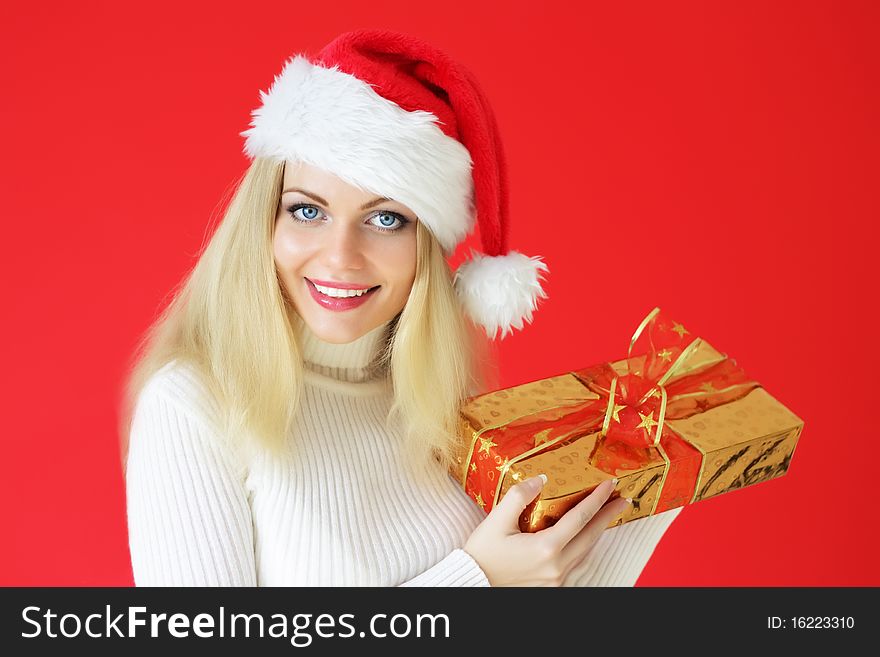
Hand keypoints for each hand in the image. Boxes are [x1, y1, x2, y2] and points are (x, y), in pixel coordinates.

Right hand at [463, 475, 630, 585]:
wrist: (472, 583)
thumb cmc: (482, 554)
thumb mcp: (496, 521)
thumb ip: (519, 496)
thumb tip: (541, 479)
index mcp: (545, 548)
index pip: (580, 518)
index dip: (597, 500)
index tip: (610, 485)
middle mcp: (556, 566)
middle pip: (591, 537)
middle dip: (608, 516)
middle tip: (622, 500)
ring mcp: (556, 580)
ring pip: (586, 552)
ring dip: (598, 532)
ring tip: (607, 516)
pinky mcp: (551, 587)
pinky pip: (576, 565)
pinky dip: (585, 549)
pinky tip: (585, 540)